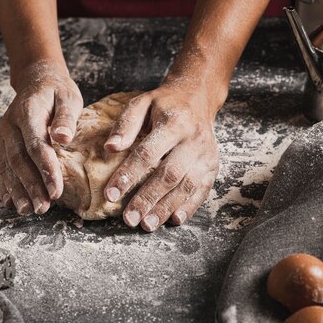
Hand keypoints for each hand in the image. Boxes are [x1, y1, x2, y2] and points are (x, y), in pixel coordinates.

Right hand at [0, 60, 82, 214]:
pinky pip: (2, 166)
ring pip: (8, 166)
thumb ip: (66, 117)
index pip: (36, 145)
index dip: (46, 169)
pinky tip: (11, 202)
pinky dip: (6, 185)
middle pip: (19, 160)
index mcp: (28, 112)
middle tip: (43, 208)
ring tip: (27, 210)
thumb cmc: (56, 91)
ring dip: (17, 190)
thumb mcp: (68, 96)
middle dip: (30, 186)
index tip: (56, 191)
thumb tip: (63, 139)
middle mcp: (11, 126)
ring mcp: (4, 136)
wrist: (35, 80)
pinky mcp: (3, 144)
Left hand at [103, 78, 219, 231]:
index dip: (128, 175)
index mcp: (174, 123)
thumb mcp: (142, 103)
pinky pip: (202, 191)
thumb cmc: (164, 104)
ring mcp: (206, 155)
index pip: (147, 153)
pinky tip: (173, 220)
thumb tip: (110, 147)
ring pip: (186, 186)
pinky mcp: (213, 167)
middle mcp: (193, 140)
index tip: (110, 195)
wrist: (197, 97)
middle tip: (129, 218)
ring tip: (146, 224)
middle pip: (169, 174)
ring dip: (165, 208)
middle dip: (147, 198)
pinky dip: (188, 208)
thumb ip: (125, 124)